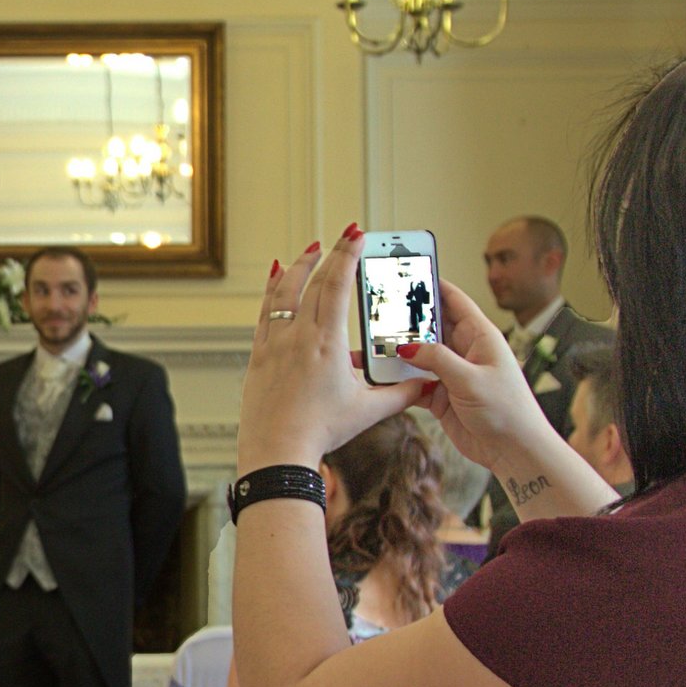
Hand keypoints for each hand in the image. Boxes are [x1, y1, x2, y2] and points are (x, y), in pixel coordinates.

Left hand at [237, 226, 421, 470]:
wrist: (276, 452)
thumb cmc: (320, 432)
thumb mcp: (367, 411)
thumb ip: (401, 394)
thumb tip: (428, 385)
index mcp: (326, 342)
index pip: (337, 285)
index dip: (347, 255)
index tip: (355, 235)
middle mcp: (297, 336)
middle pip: (310, 283)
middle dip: (326, 256)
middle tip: (338, 239)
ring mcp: (274, 344)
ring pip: (282, 293)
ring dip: (295, 269)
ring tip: (306, 253)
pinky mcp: (258, 356)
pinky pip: (264, 314)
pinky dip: (271, 293)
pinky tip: (276, 282)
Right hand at [390, 281, 553, 472]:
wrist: (514, 452)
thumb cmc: (507, 411)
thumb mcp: (470, 379)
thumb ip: (437, 359)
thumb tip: (406, 346)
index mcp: (481, 337)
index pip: (453, 301)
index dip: (431, 285)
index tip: (406, 272)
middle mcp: (466, 351)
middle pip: (430, 327)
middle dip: (406, 320)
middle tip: (378, 311)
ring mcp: (452, 373)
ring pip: (418, 356)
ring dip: (397, 354)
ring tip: (372, 346)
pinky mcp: (442, 396)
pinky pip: (414, 382)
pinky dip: (398, 381)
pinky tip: (381, 378)